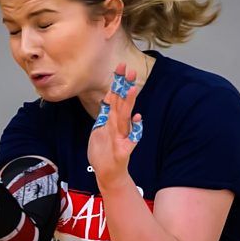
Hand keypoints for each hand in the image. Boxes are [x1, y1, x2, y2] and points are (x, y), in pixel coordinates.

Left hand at [87, 62, 143, 187]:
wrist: (108, 175)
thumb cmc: (104, 152)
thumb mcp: (100, 128)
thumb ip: (106, 113)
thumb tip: (108, 96)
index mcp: (113, 121)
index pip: (115, 98)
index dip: (118, 82)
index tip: (120, 66)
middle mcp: (119, 127)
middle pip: (122, 104)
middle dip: (125, 87)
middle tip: (130, 70)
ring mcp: (122, 138)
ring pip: (124, 118)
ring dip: (129, 103)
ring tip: (132, 89)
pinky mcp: (123, 151)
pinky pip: (130, 139)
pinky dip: (135, 129)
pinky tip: (138, 118)